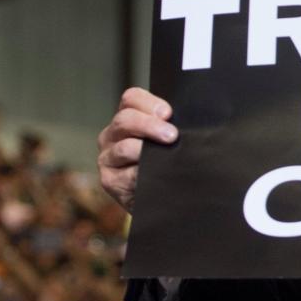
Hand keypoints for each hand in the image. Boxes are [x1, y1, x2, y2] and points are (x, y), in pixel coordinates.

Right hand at [97, 88, 177, 212]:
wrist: (159, 201)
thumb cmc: (166, 165)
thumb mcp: (168, 142)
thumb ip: (171, 128)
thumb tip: (192, 122)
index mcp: (127, 120)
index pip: (131, 99)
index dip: (149, 103)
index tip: (168, 113)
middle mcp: (112, 136)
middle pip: (125, 120)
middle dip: (150, 125)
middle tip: (172, 136)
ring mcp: (107, 158)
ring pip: (124, 147)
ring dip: (146, 150)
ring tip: (166, 156)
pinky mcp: (110, 181)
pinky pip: (126, 174)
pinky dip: (142, 174)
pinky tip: (157, 176)